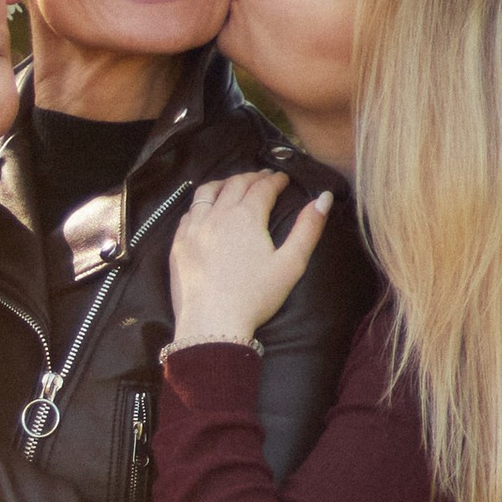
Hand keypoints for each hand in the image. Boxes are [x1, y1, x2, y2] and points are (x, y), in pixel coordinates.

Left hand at [169, 173, 330, 349]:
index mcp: (246, 216)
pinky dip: (201, 204)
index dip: (276, 180)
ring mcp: (194, 228)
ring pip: (207, 192)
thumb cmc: (255, 297)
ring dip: (224, 183)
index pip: (263, 187)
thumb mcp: (290, 264)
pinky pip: (189, 213)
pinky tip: (206, 210)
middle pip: (235, 184)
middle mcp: (217, 215)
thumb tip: (324, 198)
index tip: (284, 178)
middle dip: (253, 177)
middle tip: (264, 177)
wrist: (211, 324)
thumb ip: (308, 229)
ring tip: (233, 184)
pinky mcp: (178, 244)